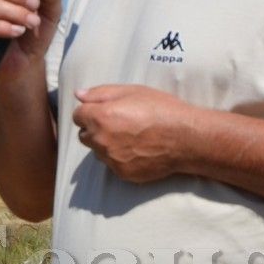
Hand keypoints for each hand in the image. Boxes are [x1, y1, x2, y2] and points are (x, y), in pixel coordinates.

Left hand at [72, 85, 201, 182]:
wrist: (185, 138)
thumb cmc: (161, 109)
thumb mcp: (132, 91)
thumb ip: (100, 93)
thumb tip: (78, 95)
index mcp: (100, 117)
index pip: (77, 116)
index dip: (91, 111)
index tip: (105, 110)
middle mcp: (101, 140)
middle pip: (84, 135)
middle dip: (95, 128)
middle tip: (118, 123)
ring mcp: (110, 159)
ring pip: (97, 151)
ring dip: (105, 144)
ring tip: (129, 137)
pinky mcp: (121, 173)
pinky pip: (111, 164)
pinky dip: (118, 157)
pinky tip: (137, 149)